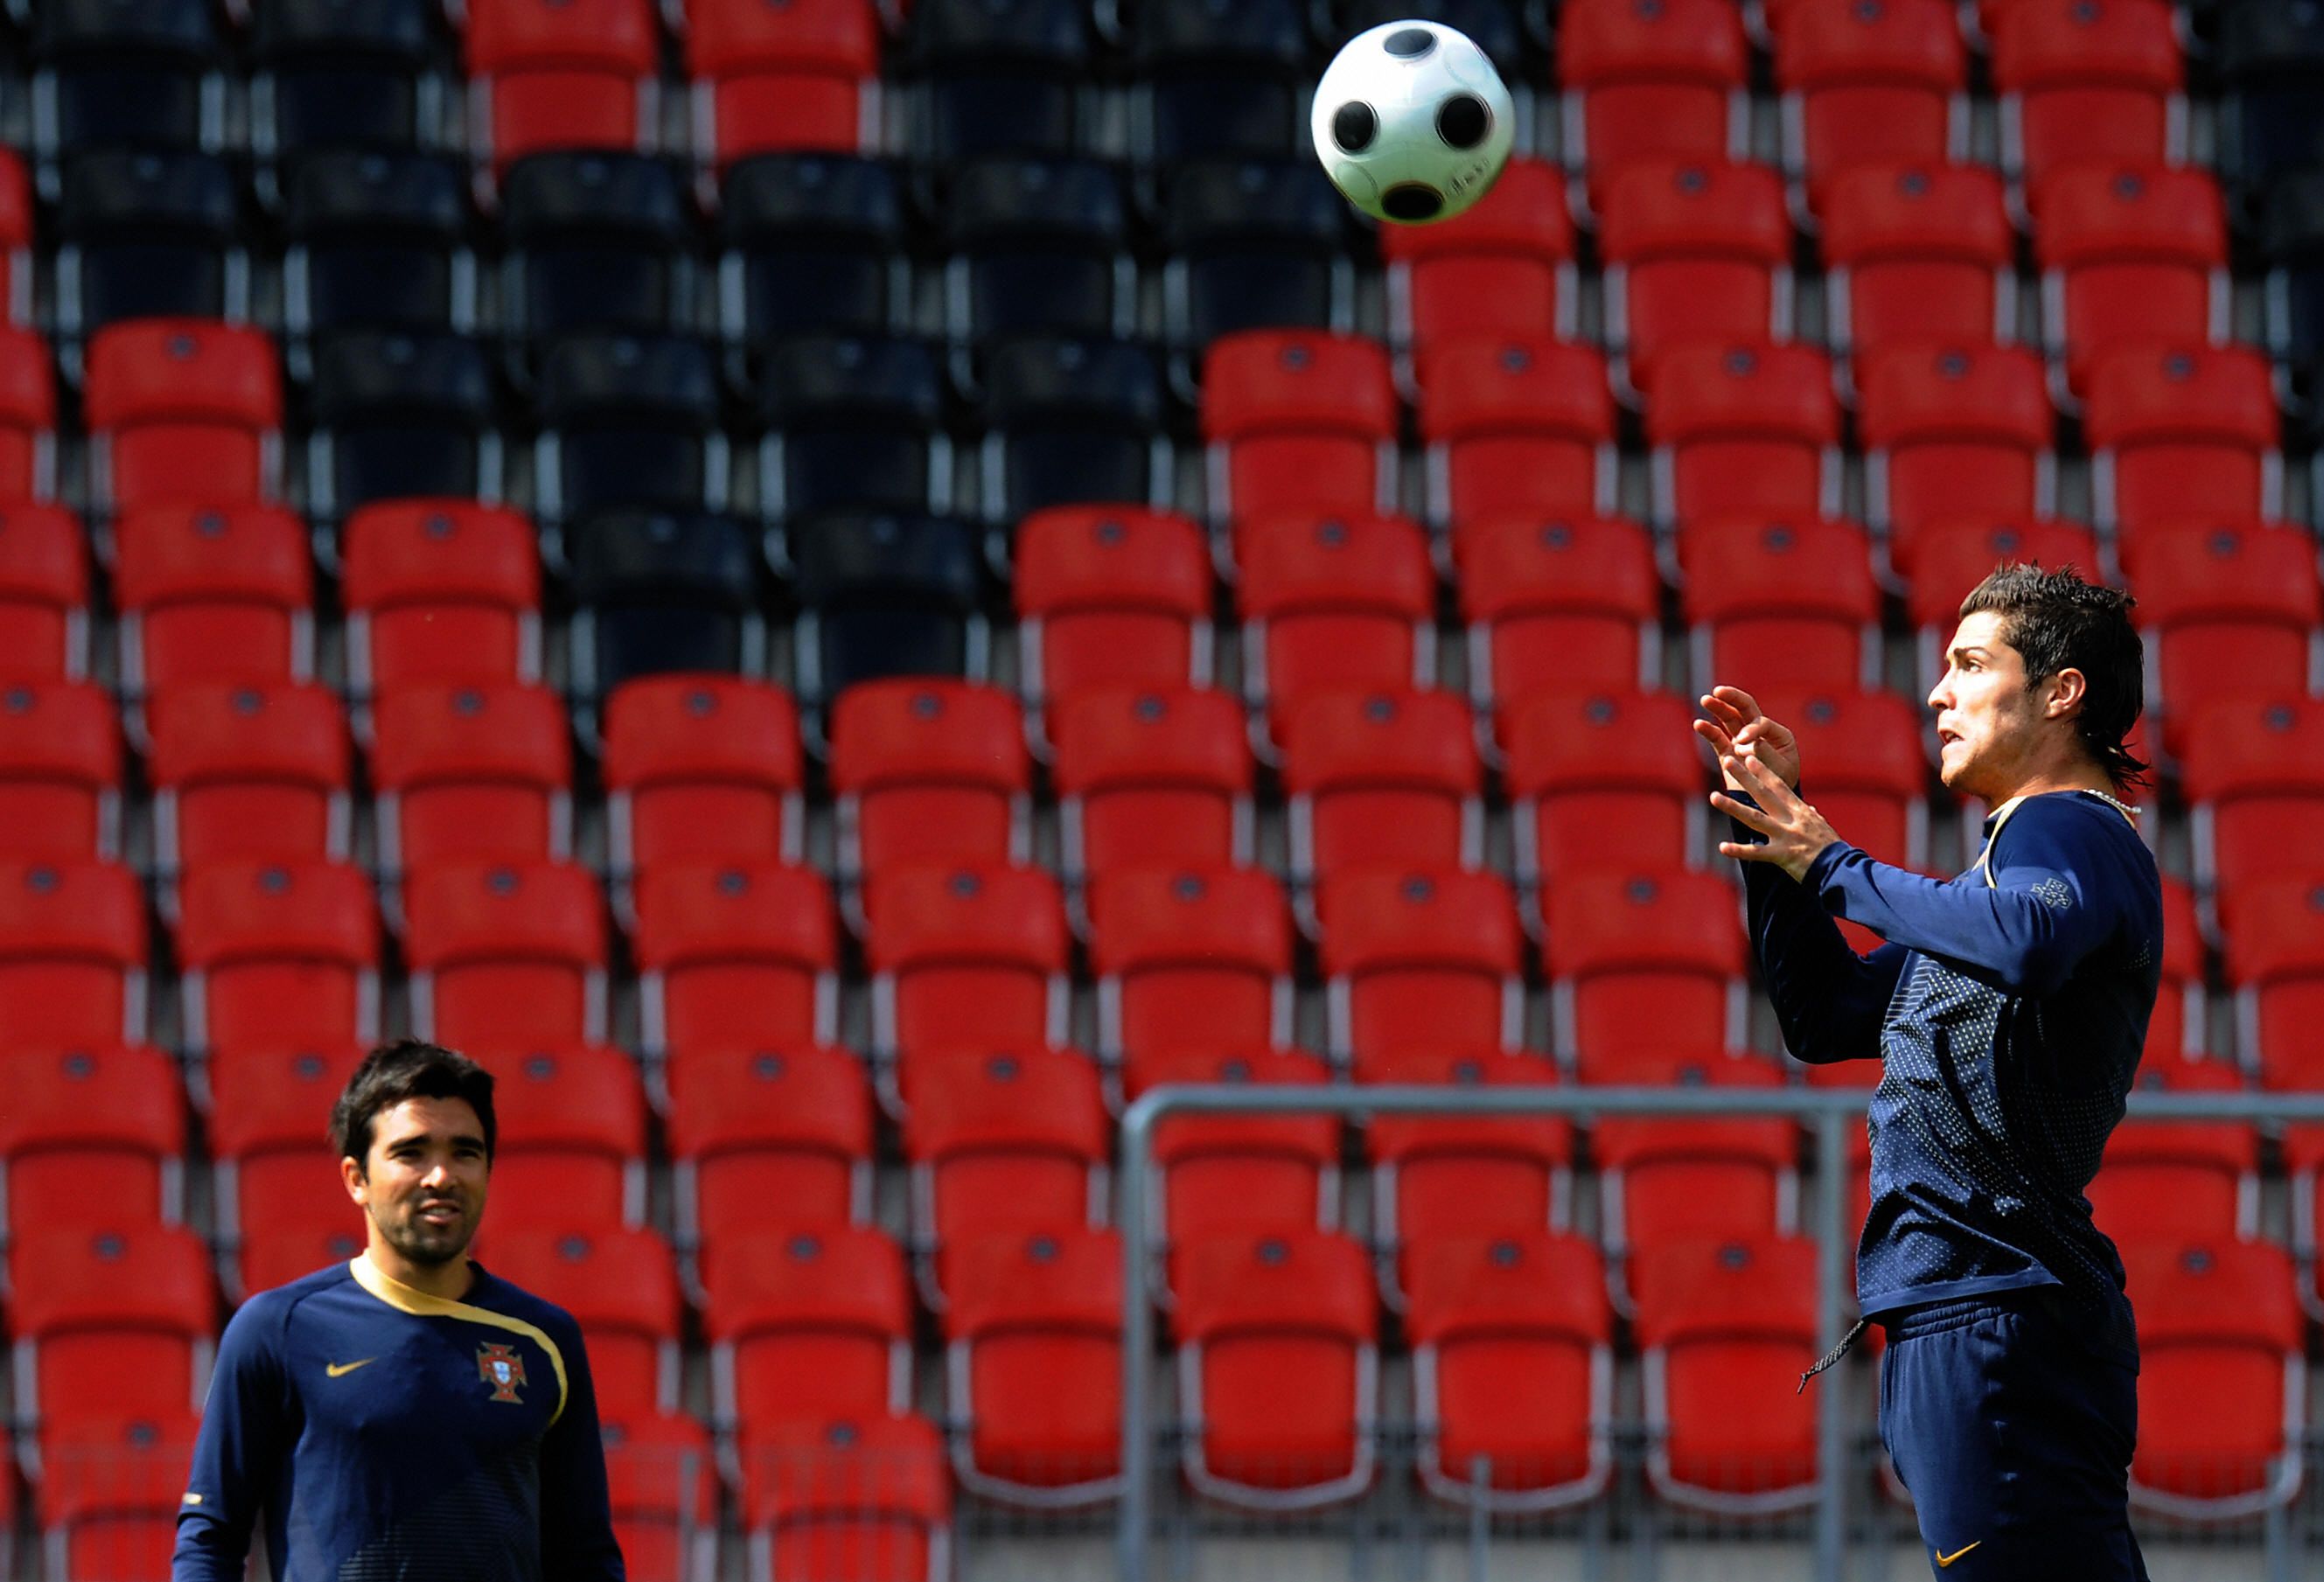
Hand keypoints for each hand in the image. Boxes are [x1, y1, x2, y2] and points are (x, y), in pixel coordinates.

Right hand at [1694, 686, 1800, 792]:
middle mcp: (1761, 734)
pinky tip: (1698, 724)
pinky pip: (1718, 738)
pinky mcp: (1729, 752)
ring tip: (1705, 699)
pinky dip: (1709, 731)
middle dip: (1732, 699)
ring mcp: (1743, 741)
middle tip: (1718, 691)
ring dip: (1718, 708)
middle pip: (1745, 709)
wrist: (1770, 806)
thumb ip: (1766, 754)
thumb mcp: (1781, 771)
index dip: (1751, 729)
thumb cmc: (1781, 787)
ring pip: (1730, 719)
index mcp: (1779, 736)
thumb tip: (1747, 742)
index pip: (1761, 723)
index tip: (1741, 741)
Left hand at [1710, 748, 1841, 881]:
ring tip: (1713, 797)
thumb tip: (1809, 809)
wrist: (1842, 869)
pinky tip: (1721, 847)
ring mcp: (1785, 836)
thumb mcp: (1822, 827)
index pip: (1779, 786)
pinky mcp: (1782, 856)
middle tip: (1727, 760)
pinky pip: (1757, 853)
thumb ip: (1812, 817)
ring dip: (1733, 807)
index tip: (1749, 756)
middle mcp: (1791, 819)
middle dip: (1744, 777)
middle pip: (1763, 794)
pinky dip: (1739, 850)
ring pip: (1755, 818)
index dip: (1763, 770)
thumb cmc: (1832, 849)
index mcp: (1799, 811)